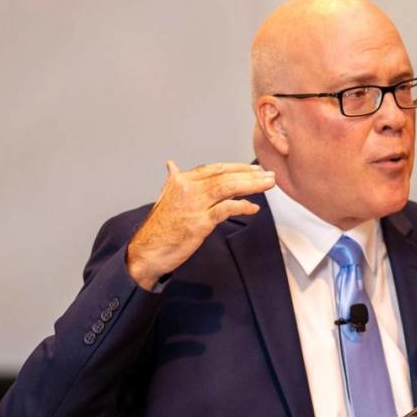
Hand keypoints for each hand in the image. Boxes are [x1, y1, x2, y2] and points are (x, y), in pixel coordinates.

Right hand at [127, 161, 274, 289]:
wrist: (147, 251)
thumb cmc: (158, 228)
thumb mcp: (165, 197)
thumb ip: (174, 180)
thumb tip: (172, 165)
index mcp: (181, 181)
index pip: (215, 168)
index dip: (237, 167)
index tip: (254, 169)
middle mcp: (188, 188)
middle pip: (225, 176)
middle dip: (251, 175)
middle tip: (269, 175)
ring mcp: (194, 205)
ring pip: (228, 188)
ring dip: (252, 185)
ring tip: (268, 185)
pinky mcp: (199, 223)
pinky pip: (226, 209)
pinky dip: (242, 206)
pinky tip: (253, 207)